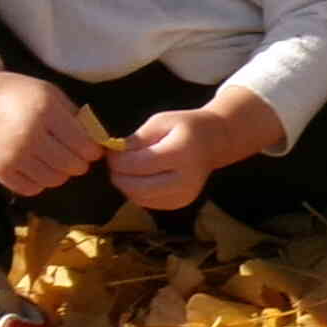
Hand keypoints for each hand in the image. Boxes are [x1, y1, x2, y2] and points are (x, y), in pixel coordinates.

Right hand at [0, 70, 103, 197]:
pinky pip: (31, 189)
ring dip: (60, 174)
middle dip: (79, 164)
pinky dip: (39, 182)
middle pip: (71, 165)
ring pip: (54, 180)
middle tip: (75, 157)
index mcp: (45, 111)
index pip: (83, 145)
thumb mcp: (52, 94)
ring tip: (56, 161)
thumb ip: (76, 117)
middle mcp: (28, 135)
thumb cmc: (21, 95)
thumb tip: (99, 142)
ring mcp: (12, 155)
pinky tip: (37, 168)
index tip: (92, 150)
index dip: (93, 151)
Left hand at [111, 89, 282, 209]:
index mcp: (181, 153)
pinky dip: (136, 191)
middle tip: (114, 162)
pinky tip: (139, 177)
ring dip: (125, 184)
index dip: (117, 159)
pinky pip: (147, 202)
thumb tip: (114, 153)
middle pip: (137, 187)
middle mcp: (185, 179)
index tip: (111, 150)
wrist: (215, 141)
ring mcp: (183, 195)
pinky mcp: (179, 204)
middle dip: (118, 175)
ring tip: (127, 168)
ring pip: (139, 198)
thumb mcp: (160, 122)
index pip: (138, 164)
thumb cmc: (186, 127)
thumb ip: (137, 139)